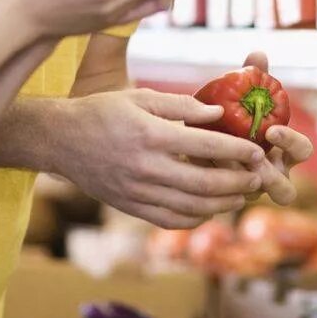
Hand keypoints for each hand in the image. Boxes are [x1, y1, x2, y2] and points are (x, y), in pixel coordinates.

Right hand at [44, 88, 267, 229]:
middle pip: (204, 184)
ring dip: (222, 205)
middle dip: (237, 183)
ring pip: (190, 208)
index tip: (257, 150)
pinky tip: (209, 211)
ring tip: (240, 195)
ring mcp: (137, 192)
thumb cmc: (102, 111)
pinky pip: (169, 220)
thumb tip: (219, 114)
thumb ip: (181, 105)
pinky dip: (195, 219)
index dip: (236, 151)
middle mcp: (146, 168)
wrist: (60, 140)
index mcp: (150, 136)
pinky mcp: (130, 207)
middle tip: (257, 178)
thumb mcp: (140, 97)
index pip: (205, 147)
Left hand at [210, 52, 314, 205]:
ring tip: (220, 161)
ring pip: (255, 198)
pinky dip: (210, 178)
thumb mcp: (242, 96)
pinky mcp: (225, 198)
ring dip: (241, 182)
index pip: (303, 151)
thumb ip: (252, 78)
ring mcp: (250, 192)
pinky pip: (223, 196)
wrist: (200, 138)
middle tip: (251, 158)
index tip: (271, 129)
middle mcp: (273, 177)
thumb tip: (258, 54)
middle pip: (287, 191)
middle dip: (271, 177)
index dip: (291, 142)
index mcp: (285, 152)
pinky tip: (194, 159)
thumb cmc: (232, 113)